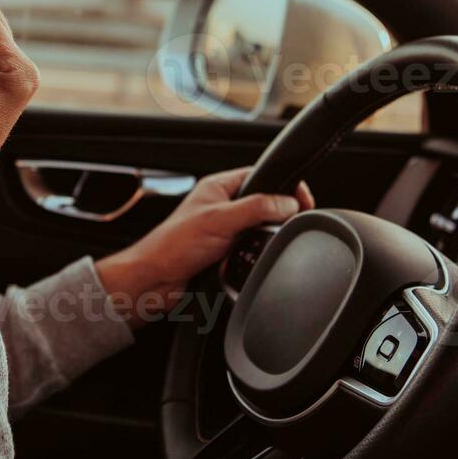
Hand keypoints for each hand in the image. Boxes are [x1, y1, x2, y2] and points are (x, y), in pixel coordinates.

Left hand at [94, 167, 313, 326]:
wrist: (155, 281)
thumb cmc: (172, 245)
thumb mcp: (220, 220)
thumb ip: (256, 208)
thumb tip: (288, 203)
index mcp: (219, 188)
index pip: (261, 176)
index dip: (284, 186)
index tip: (302, 199)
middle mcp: (223, 207)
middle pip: (265, 206)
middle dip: (274, 218)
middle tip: (285, 226)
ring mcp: (225, 231)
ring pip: (260, 233)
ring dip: (260, 243)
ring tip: (253, 248)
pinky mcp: (226, 254)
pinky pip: (251, 254)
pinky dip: (251, 259)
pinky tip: (244, 263)